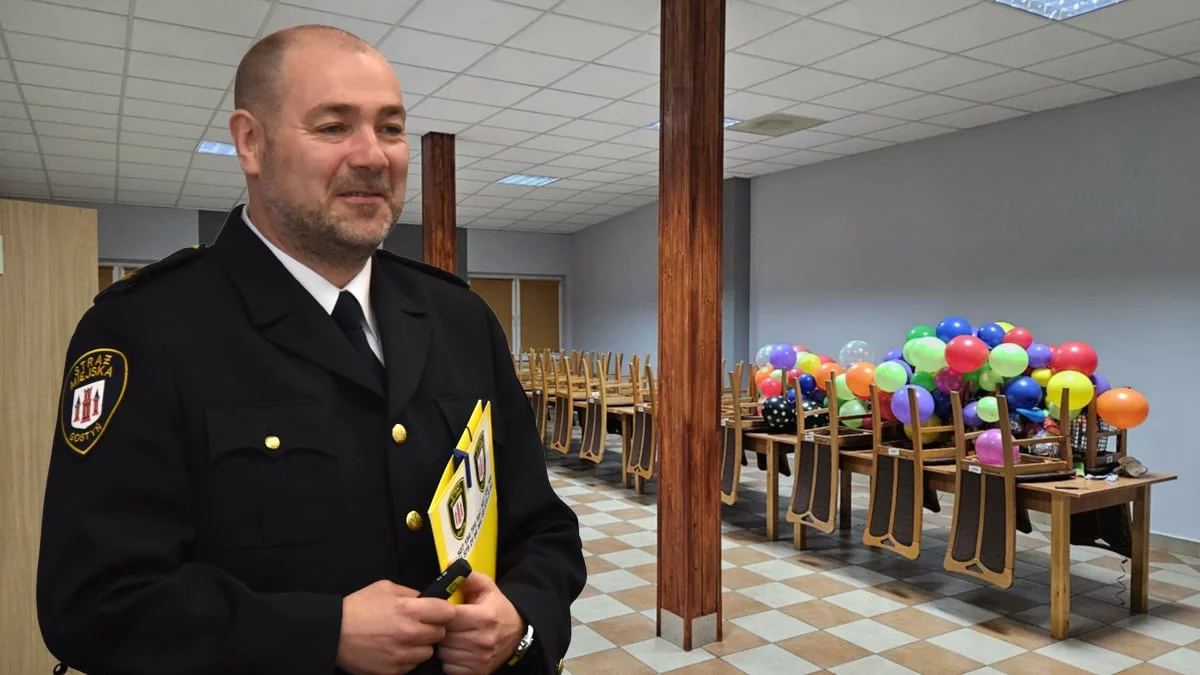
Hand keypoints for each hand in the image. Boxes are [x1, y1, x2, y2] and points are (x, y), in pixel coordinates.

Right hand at [336, 579, 455, 674]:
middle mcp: (409, 633)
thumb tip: (427, 599)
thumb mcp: (385, 588)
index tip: (440, 612)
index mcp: (409, 609)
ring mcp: (402, 655)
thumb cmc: (358, 608)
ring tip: (404, 638)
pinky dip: (407, 658)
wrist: (334, 633)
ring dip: (421, 645)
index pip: (447, 612)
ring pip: (428, 651)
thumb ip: (410, 593)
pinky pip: (412, 665)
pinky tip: (394, 649)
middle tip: (418, 625)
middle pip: (440, 633)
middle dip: (432, 628)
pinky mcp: (394, 670)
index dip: (445, 611)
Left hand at [437, 573, 525, 674]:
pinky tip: (457, 651)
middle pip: (444, 636)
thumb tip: (449, 565)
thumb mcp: (487, 588)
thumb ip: (469, 577)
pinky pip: (450, 668)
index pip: (449, 617)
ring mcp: (481, 658)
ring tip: (452, 637)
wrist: (517, 633)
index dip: (440, 614)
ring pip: (444, 653)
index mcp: (484, 616)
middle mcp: (483, 639)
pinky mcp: (478, 672)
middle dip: (441, 630)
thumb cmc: (497, 608)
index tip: (439, 612)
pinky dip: (450, 661)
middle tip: (445, 625)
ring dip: (444, 646)